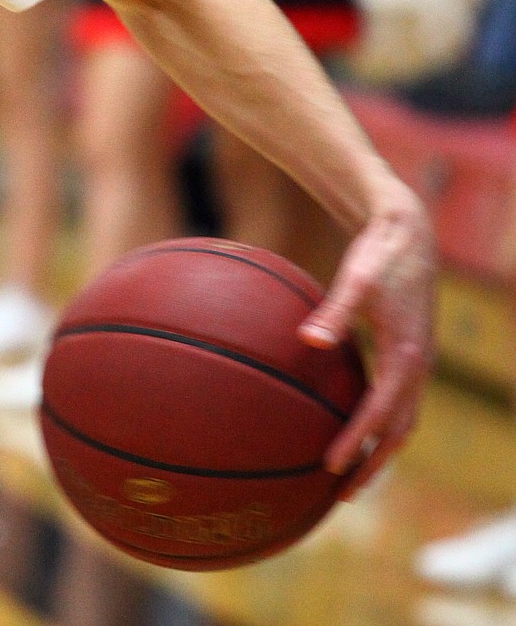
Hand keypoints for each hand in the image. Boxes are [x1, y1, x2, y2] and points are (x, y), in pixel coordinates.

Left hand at [297, 187, 435, 497]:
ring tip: (350, 472)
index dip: (357, 442)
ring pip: (403, 420)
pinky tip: (354, 422)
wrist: (408, 234)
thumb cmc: (379, 255)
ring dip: (380, 448)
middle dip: (374, 464)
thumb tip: (309, 341)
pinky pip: (398, 400)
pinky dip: (382, 422)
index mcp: (407, 356)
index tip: (331, 467)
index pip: (381, 414)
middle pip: (399, 431)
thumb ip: (335, 312)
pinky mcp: (409, 352)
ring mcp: (417, 362)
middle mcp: (418, 366)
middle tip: (343, 493)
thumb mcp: (356, 280)